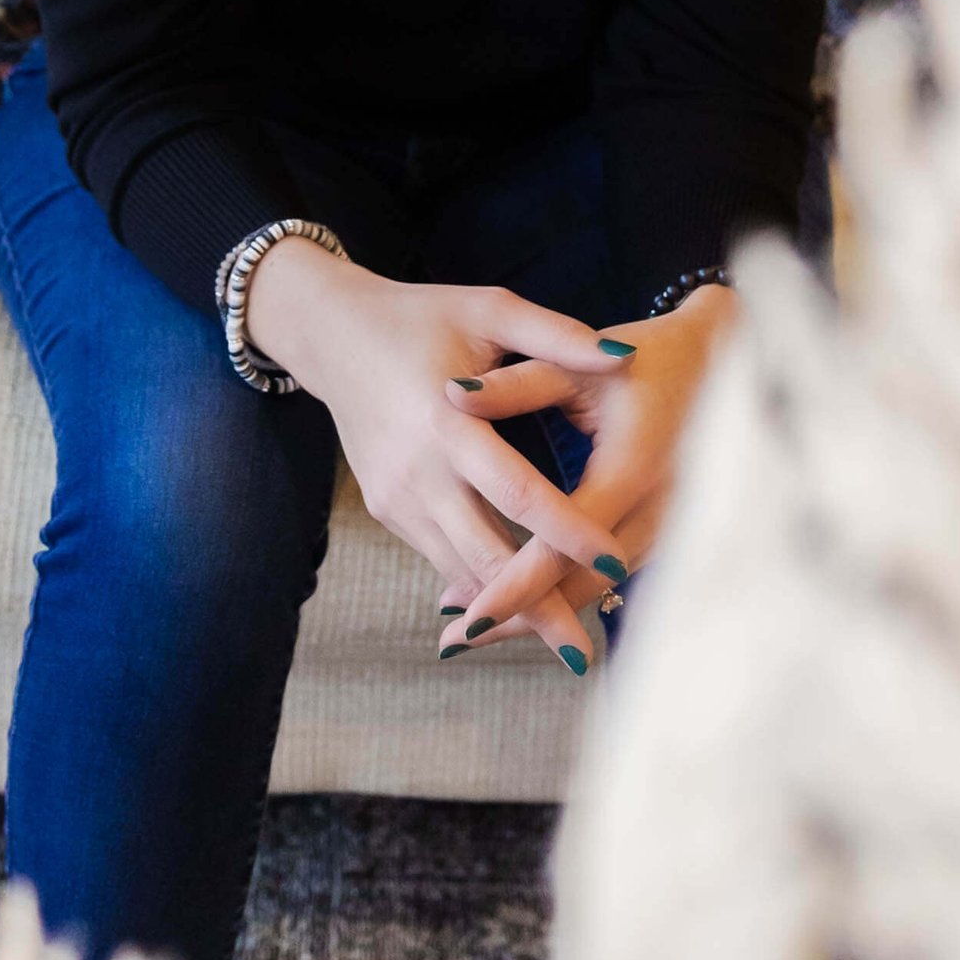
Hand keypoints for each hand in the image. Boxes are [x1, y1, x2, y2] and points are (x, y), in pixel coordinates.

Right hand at [245, 239, 628, 671]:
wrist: (331, 334)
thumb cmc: (423, 315)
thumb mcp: (488, 308)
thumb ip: (555, 335)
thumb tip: (628, 352)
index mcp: (448, 422)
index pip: (519, 493)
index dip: (569, 533)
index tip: (619, 564)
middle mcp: (418, 472)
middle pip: (486, 556)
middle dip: (538, 607)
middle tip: (588, 651)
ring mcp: (396, 498)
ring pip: (460, 570)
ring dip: (511, 610)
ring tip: (567, 643)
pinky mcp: (387, 510)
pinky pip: (441, 557)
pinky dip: (479, 587)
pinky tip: (519, 613)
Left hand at [443, 283, 734, 662]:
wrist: (733, 361)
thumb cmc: (652, 356)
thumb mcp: (581, 362)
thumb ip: (517, 383)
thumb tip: (450, 392)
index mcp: (631, 469)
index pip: (562, 547)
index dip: (513, 585)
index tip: (466, 616)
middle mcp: (659, 510)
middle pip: (580, 586)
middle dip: (519, 617)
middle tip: (454, 639)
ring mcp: (674, 527)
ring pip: (600, 588)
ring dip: (542, 608)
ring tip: (477, 625)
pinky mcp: (674, 531)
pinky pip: (617, 574)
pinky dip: (571, 588)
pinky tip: (530, 599)